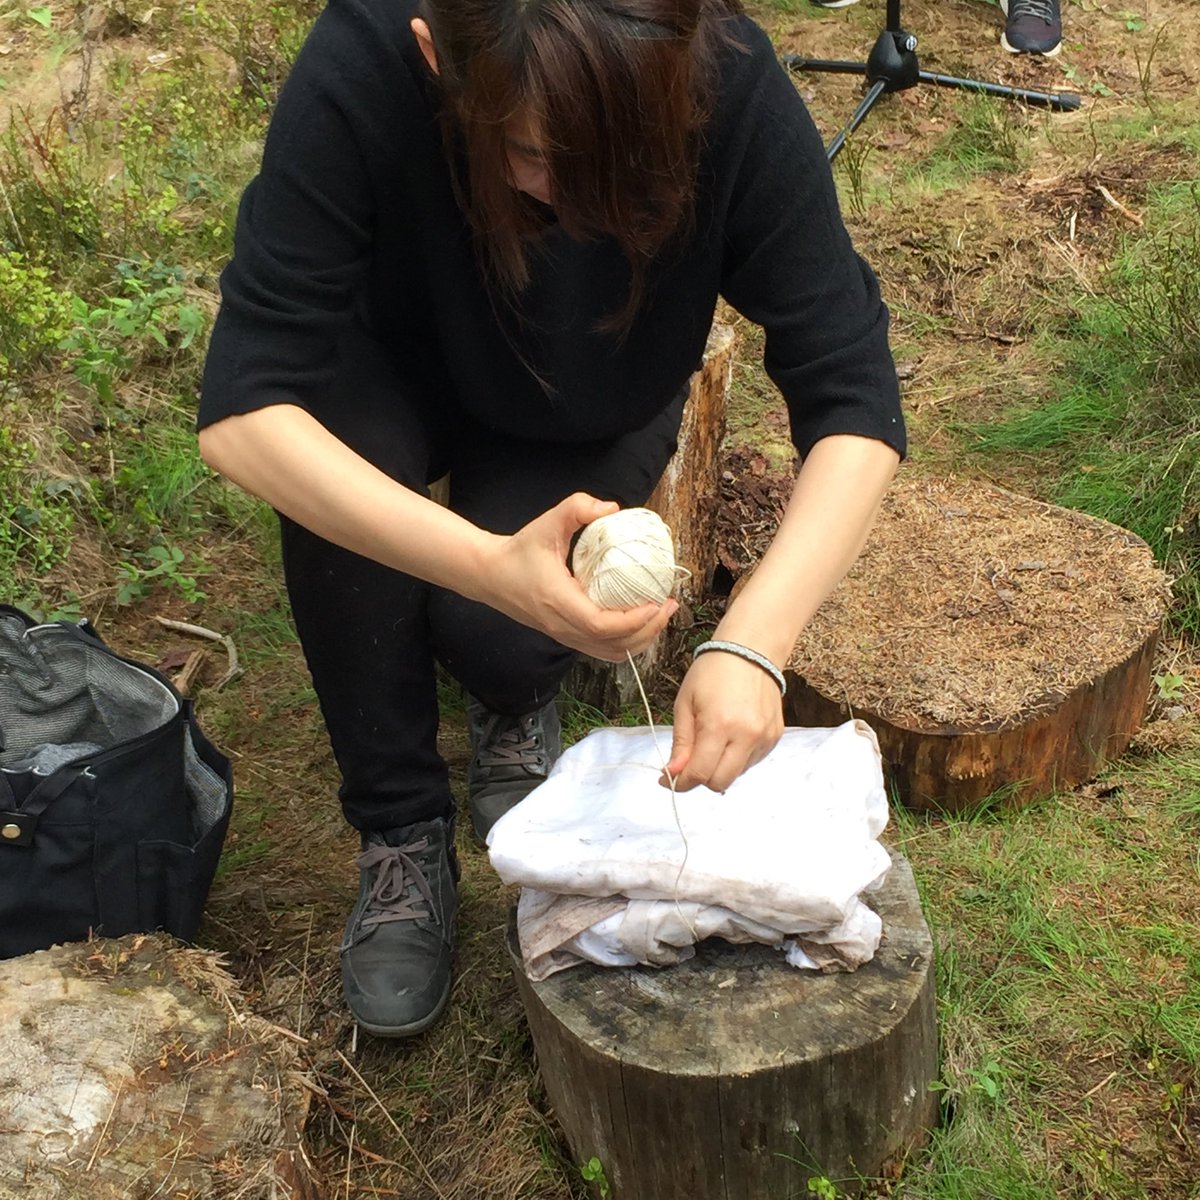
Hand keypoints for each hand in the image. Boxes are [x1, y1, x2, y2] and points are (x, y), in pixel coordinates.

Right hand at [481, 493, 676, 661]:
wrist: (490, 575)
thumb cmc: (519, 550)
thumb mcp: (547, 522)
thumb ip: (577, 507)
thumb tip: (612, 508)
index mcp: (559, 602)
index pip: (600, 624)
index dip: (633, 620)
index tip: (655, 603)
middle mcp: (562, 626)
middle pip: (613, 644)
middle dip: (648, 630)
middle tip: (669, 605)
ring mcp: (564, 636)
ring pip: (610, 652)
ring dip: (640, 639)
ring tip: (660, 616)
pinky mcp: (566, 637)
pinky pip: (602, 650)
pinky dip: (625, 643)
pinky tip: (639, 624)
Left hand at [663, 649, 784, 791]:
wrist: (750, 651)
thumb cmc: (712, 673)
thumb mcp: (685, 704)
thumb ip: (681, 743)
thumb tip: (673, 774)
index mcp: (719, 725)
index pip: (699, 773)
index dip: (680, 782)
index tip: (666, 780)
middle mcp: (746, 736)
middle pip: (720, 783)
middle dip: (700, 778)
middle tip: (689, 763)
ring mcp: (764, 738)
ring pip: (736, 775)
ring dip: (719, 768)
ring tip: (712, 741)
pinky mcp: (774, 737)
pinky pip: (751, 762)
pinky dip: (736, 759)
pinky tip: (730, 737)